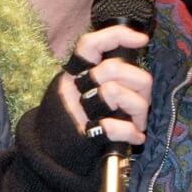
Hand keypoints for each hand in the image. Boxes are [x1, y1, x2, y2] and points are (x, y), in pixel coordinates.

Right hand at [59, 24, 152, 145]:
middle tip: (142, 101)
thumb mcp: (79, 88)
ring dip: (139, 109)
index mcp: (74, 73)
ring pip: (116, 92)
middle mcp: (74, 88)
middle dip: (140, 83)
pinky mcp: (85, 135)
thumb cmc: (73, 118)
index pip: (90, 44)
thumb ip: (102, 73)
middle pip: (114, 68)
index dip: (117, 36)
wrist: (49, 155)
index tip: (142, 39)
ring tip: (137, 121)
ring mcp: (78, 111)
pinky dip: (131, 132)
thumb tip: (134, 57)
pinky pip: (114, 127)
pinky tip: (135, 137)